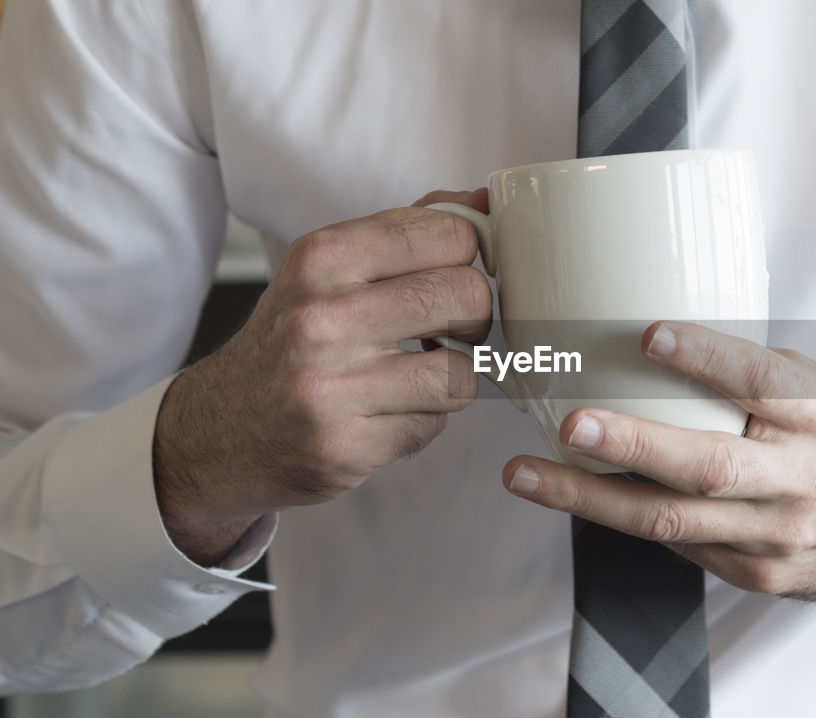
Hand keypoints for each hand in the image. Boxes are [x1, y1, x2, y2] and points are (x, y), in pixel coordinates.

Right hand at [154, 190, 491, 564]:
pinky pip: (435, 424)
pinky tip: (388, 413)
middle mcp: (320, 319)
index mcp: (320, 259)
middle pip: (467, 297)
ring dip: (453, 377)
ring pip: (462, 371)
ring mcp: (330, 388)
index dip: (468, 259)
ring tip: (419, 376)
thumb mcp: (327, 270)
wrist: (218, 432)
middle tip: (449, 329)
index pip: (449, 234)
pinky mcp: (345, 448)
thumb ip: (404, 233)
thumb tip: (482, 201)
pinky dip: (425, 419)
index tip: (454, 275)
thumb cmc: (290, 342)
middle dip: (473, 317)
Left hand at [501, 321, 815, 612]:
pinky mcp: (760, 574)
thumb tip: (665, 345)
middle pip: (706, 467)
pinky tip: (584, 499)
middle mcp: (798, 477)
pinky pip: (682, 548)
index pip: (760, 380)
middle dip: (629, 446)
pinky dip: (630, 520)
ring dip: (590, 499)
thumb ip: (760, 376)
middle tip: (569, 424)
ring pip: (672, 523)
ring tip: (528, 476)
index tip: (650, 334)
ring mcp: (776, 535)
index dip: (704, 357)